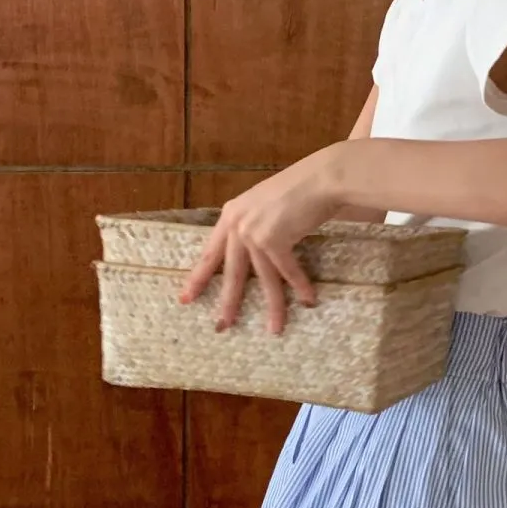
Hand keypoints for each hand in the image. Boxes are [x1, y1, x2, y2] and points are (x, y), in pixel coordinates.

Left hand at [180, 146, 343, 333]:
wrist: (320, 178)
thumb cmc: (297, 188)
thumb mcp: (262, 205)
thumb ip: (252, 224)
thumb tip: (252, 252)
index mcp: (231, 215)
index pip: (210, 253)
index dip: (198, 277)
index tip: (186, 298)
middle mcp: (237, 225)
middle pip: (232, 272)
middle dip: (229, 302)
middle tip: (223, 325)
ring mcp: (255, 233)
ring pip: (263, 278)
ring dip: (273, 305)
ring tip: (275, 329)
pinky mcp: (275, 240)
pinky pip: (287, 271)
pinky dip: (300, 286)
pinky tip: (308, 299)